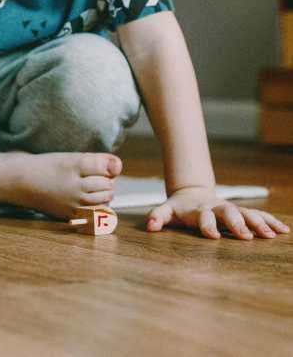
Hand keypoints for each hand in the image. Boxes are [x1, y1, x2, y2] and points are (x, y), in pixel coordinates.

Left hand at [146, 186, 289, 239]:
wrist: (192, 193)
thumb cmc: (179, 208)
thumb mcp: (166, 210)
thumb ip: (158, 216)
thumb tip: (149, 226)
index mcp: (199, 210)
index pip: (203, 217)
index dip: (207, 225)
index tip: (213, 236)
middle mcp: (217, 208)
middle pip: (229, 213)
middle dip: (237, 223)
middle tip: (247, 236)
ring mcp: (230, 209)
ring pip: (247, 213)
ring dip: (258, 223)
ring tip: (271, 234)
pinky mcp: (241, 212)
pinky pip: (258, 215)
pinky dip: (270, 221)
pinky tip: (282, 230)